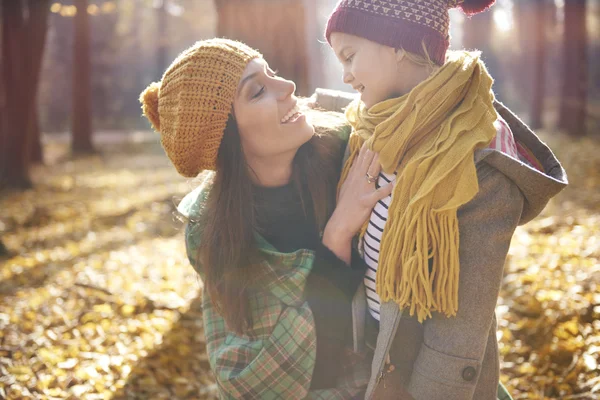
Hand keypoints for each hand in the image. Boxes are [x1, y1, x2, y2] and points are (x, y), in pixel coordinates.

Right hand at [322, 142, 393, 261]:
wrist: (338, 224)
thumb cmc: (345, 207)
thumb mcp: (347, 187)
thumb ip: (354, 175)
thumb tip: (359, 164)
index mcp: (353, 176)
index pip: (362, 156)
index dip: (369, 144)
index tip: (377, 132)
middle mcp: (357, 180)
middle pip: (368, 160)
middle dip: (376, 146)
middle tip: (385, 133)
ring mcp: (361, 190)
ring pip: (372, 171)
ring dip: (380, 160)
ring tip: (390, 149)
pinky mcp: (365, 201)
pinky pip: (378, 194)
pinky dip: (386, 189)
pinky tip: (395, 183)